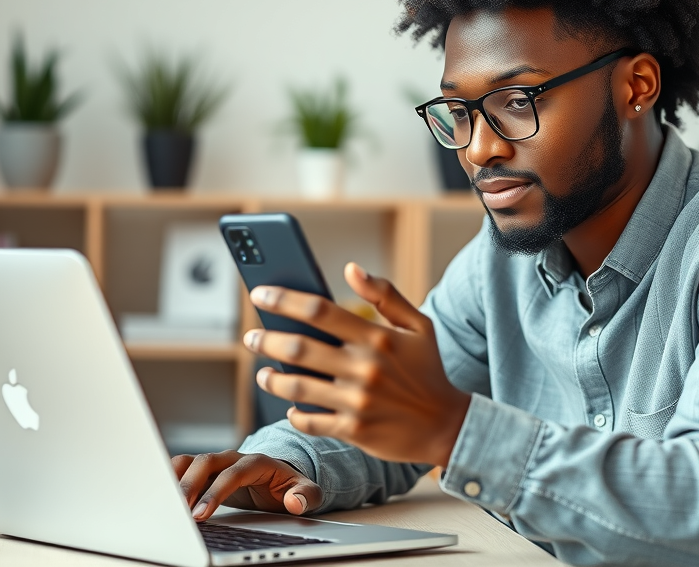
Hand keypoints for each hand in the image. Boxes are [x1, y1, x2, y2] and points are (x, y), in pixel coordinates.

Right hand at [171, 450, 321, 520]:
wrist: (278, 478)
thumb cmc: (288, 486)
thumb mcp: (305, 491)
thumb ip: (305, 496)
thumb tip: (295, 502)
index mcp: (257, 462)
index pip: (234, 473)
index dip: (216, 491)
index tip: (203, 513)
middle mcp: (233, 458)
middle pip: (206, 462)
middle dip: (190, 485)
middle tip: (179, 510)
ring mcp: (217, 462)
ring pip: (190, 462)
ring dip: (174, 479)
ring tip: (163, 501)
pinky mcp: (204, 470)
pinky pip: (182, 468)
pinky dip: (169, 478)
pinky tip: (159, 494)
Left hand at [246, 263, 470, 466]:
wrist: (447, 425)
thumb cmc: (428, 371)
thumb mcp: (419, 326)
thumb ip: (386, 295)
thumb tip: (351, 269)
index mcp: (377, 337)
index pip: (320, 311)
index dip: (284, 299)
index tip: (261, 293)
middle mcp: (364, 368)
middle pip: (299, 348)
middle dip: (266, 339)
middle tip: (251, 336)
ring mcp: (357, 401)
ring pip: (298, 387)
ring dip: (272, 378)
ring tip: (263, 372)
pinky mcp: (354, 430)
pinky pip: (311, 422)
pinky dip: (295, 414)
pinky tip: (291, 405)